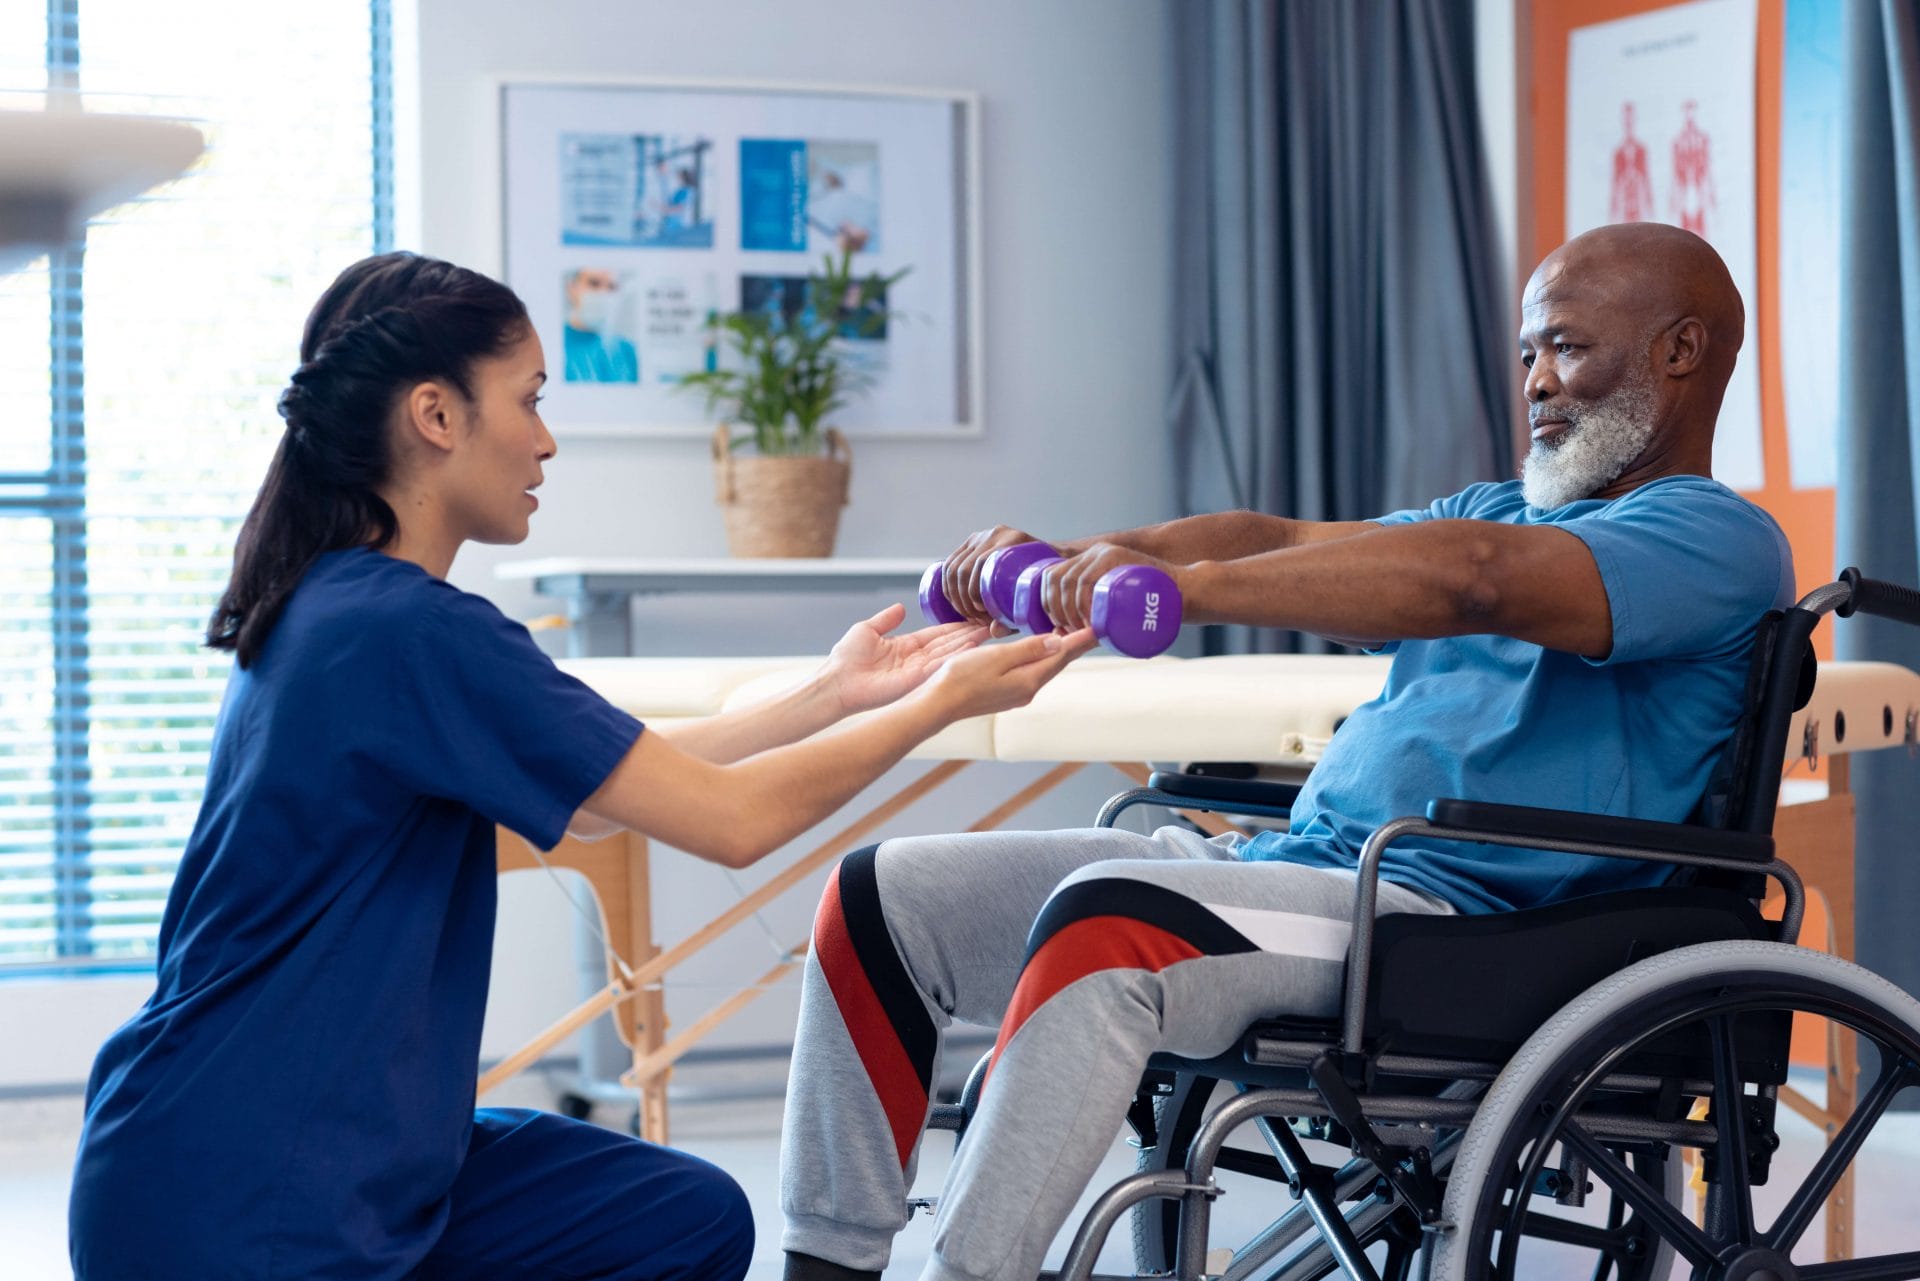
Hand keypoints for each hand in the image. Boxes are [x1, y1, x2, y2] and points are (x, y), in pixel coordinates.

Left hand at [820, 602, 989, 714]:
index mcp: (906, 646)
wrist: (837, 681)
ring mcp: (917, 671)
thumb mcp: (868, 630)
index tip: (973, 617)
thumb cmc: (846, 659)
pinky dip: (955, 657)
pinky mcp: (915, 680)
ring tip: (988, 632)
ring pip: (948, 654)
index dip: (955, 626)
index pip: (937, 634)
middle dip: (969, 634)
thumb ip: (887, 619)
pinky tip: (971, 646)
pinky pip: (939, 667)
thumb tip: (900, 607)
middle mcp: (915, 659)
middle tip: (990, 623)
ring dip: (968, 644)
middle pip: (948, 644)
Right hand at [921, 627, 1097, 721]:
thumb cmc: (961, 679)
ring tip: (1071, 634)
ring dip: (1059, 651)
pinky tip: (1038, 650)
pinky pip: (1031, 671)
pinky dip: (1041, 658)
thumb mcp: (997, 658)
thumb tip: (1059, 642)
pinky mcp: (1005, 693)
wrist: (937, 705)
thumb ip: (1028, 649)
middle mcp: (1027, 690)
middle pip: (1058, 662)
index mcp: (1029, 680)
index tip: (1099, 626)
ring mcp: (1016, 694)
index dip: (1081, 639)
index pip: (1063, 655)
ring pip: (1045, 667)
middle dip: (1075, 645)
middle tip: (1092, 627)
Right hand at [939, 524, 1048, 633]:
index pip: (982, 564)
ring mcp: (982, 537)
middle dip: (963, 598)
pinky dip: (948, 584)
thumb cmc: (1046, 584)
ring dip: (954, 594)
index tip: (982, 615)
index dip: (975, 593)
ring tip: (967, 613)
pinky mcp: (972, 544)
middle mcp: (996, 534)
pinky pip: (950, 563)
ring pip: (954, 566)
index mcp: (1014, 539)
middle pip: (965, 567)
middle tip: (974, 619)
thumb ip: (1018, 617)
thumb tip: (993, 630)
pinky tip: (953, 600)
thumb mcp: (1037, 599)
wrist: (1049, 561)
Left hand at [1036, 543, 1187, 632]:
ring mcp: (1105, 553)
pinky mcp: (1117, 557)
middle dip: (1056, 609)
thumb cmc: (1148, 607)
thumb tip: (1058, 638)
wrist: (1182, 592)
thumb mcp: (1112, 607)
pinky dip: (1082, 603)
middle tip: (1069, 632)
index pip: (1052, 576)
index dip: (1047, 603)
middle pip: (1057, 578)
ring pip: (1070, 580)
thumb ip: (1089, 616)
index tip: (1057, 626)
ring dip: (1068, 610)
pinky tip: (1087, 619)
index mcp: (1086, 562)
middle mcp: (1092, 554)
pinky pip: (1088, 579)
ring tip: (1080, 629)